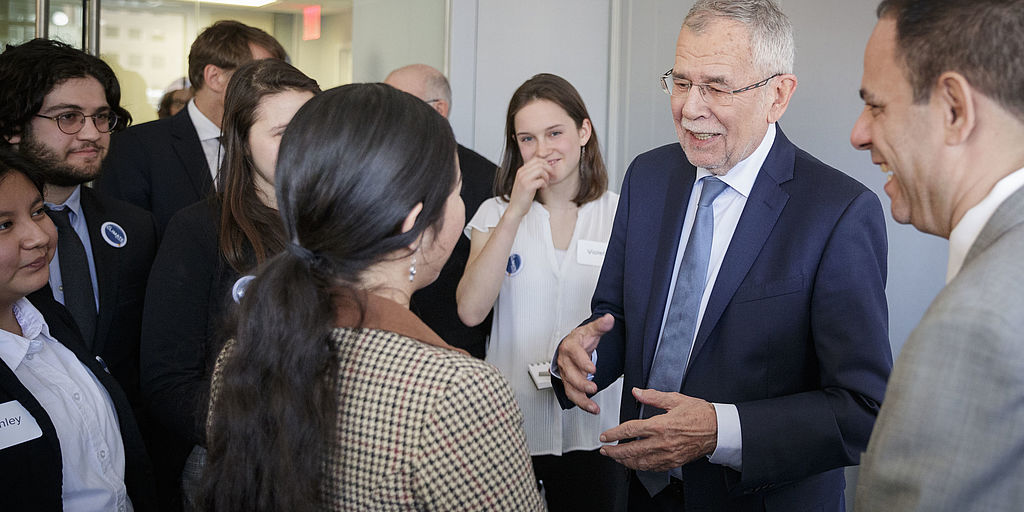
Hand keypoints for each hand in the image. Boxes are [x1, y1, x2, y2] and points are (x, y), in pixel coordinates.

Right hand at [507, 157, 552, 217]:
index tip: (549, 171)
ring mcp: (523, 179)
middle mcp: (521, 173)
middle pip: (540, 163)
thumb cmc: (522, 196)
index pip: (536, 159)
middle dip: (549, 169)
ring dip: (547, 177)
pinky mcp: (527, 187)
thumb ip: (532, 174)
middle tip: (552, 177)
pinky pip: (541, 180)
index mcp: (521, 170)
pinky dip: (545, 184)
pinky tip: (542, 188)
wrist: (515, 208)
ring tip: (546, 183)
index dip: (546, 164)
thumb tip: (545, 168)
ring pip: (541, 170)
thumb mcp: (525, 182)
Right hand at [555, 314, 613, 413]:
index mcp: (570, 346)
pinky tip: (592, 408)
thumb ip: (601, 325)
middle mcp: (565, 361)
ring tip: (593, 406)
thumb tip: (609, 319)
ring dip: (581, 398)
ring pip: (570, 388)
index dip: (582, 362)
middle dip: (581, 383)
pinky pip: (573, 395)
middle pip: (570, 374)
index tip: (592, 368)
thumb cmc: (581, 339)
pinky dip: (582, 403)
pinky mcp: (569, 384)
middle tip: (593, 387)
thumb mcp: (591, 330)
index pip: (574, 354)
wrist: (571, 345)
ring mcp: (566, 374)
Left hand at [598, 387, 717, 470]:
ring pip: (640, 462)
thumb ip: (653, 397)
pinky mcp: (674, 461)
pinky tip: (635, 463)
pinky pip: (653, 467)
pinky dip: (641, 466)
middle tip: (605, 450)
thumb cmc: (700, 414)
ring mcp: (668, 454)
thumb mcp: (675, 399)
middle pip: (631, 450)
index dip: (614, 434)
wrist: (718, 429)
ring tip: (616, 458)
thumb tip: (637, 392)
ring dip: (625, 461)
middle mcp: (662, 442)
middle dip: (614, 451)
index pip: (630, 430)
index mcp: (661, 425)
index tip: (605, 436)